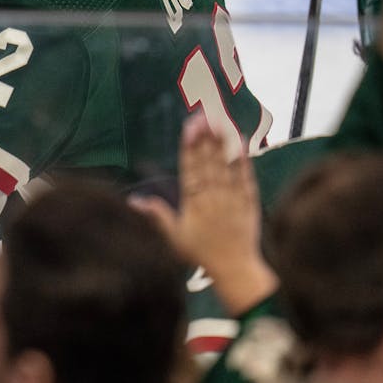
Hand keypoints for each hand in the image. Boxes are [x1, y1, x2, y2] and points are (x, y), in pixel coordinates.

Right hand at [133, 114, 275, 314]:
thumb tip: (133, 200)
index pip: (190, 168)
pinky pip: (246, 177)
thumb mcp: (173, 238)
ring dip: (222, 142)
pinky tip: (241, 142)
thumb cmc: (201, 254)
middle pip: (208, 162)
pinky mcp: (249, 202)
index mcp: (193, 203)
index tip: (189, 126)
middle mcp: (213, 197)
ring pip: (226, 165)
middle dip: (205, 136)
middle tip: (204, 113)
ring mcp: (232, 198)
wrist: (235, 270)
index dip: (190, 146)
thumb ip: (156, 216)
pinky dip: (243, 159)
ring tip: (219, 120)